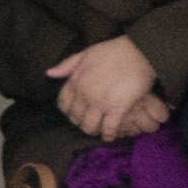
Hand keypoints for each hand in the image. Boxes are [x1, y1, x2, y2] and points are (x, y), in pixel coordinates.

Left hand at [48, 38, 164, 146]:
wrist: (139, 52)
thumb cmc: (113, 51)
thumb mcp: (85, 53)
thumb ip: (66, 65)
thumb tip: (49, 73)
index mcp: (75, 80)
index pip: (63, 103)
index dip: (68, 111)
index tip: (74, 113)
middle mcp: (84, 93)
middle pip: (76, 117)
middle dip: (80, 122)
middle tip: (87, 124)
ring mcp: (100, 102)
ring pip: (90, 126)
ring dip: (93, 130)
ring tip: (97, 130)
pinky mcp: (117, 108)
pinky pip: (108, 128)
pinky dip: (108, 134)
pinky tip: (109, 136)